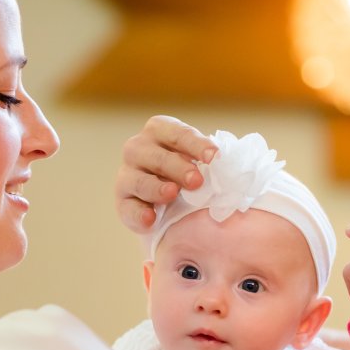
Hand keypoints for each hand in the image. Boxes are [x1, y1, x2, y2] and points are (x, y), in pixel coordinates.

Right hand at [116, 115, 216, 231]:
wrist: (166, 200)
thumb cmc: (185, 171)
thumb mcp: (196, 159)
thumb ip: (207, 159)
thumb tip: (227, 165)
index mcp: (159, 130)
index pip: (178, 134)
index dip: (196, 145)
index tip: (215, 157)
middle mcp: (138, 148)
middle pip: (157, 157)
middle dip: (178, 168)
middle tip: (197, 181)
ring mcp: (127, 175)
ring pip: (139, 180)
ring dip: (156, 187)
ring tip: (172, 193)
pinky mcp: (122, 201)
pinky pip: (128, 208)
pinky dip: (139, 214)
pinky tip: (150, 218)